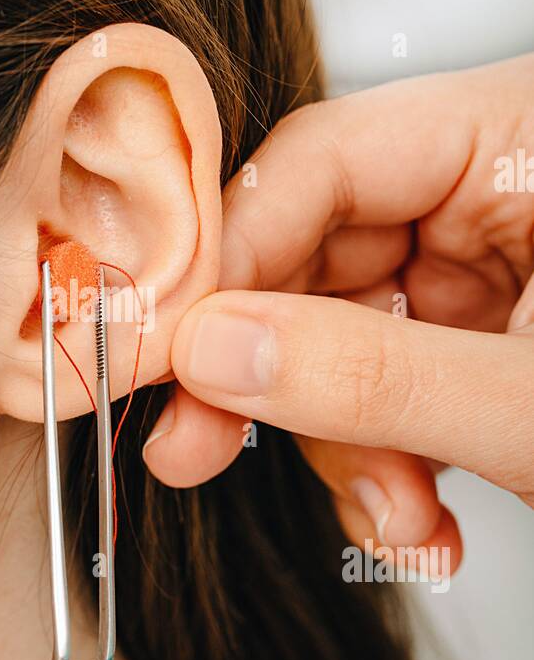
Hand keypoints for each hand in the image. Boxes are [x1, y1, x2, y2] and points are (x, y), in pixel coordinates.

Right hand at [144, 55, 533, 552]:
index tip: (163, 350)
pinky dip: (388, 459)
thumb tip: (209, 351)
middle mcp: (500, 182)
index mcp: (527, 133)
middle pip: (319, 252)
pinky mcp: (489, 328)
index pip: (326, 160)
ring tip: (399, 526)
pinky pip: (392, 377)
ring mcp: (492, 259)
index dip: (230, 257)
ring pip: (346, 331)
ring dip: (346, 445)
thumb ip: (371, 377)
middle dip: (280, 378)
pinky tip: (421, 521)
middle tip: (197, 451)